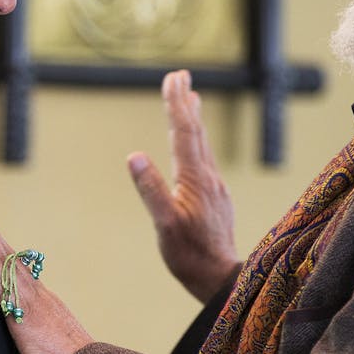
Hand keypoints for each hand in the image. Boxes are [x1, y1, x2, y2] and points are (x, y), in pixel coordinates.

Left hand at [0, 202, 93, 353]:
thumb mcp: (55, 346)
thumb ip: (44, 336)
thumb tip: (39, 339)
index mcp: (43, 302)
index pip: (19, 269)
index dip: (2, 248)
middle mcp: (37, 294)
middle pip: (11, 257)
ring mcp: (31, 300)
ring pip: (6, 262)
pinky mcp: (23, 312)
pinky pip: (3, 281)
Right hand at [128, 70, 240, 301]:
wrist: (219, 278)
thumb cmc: (189, 255)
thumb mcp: (164, 224)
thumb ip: (150, 189)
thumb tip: (134, 156)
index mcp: (195, 179)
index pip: (184, 132)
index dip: (176, 104)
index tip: (172, 78)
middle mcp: (209, 177)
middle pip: (197, 132)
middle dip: (186, 102)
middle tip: (180, 75)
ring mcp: (215, 187)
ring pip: (203, 145)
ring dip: (195, 119)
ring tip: (192, 98)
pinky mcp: (216, 198)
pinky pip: (205, 159)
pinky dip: (198, 141)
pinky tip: (196, 146)